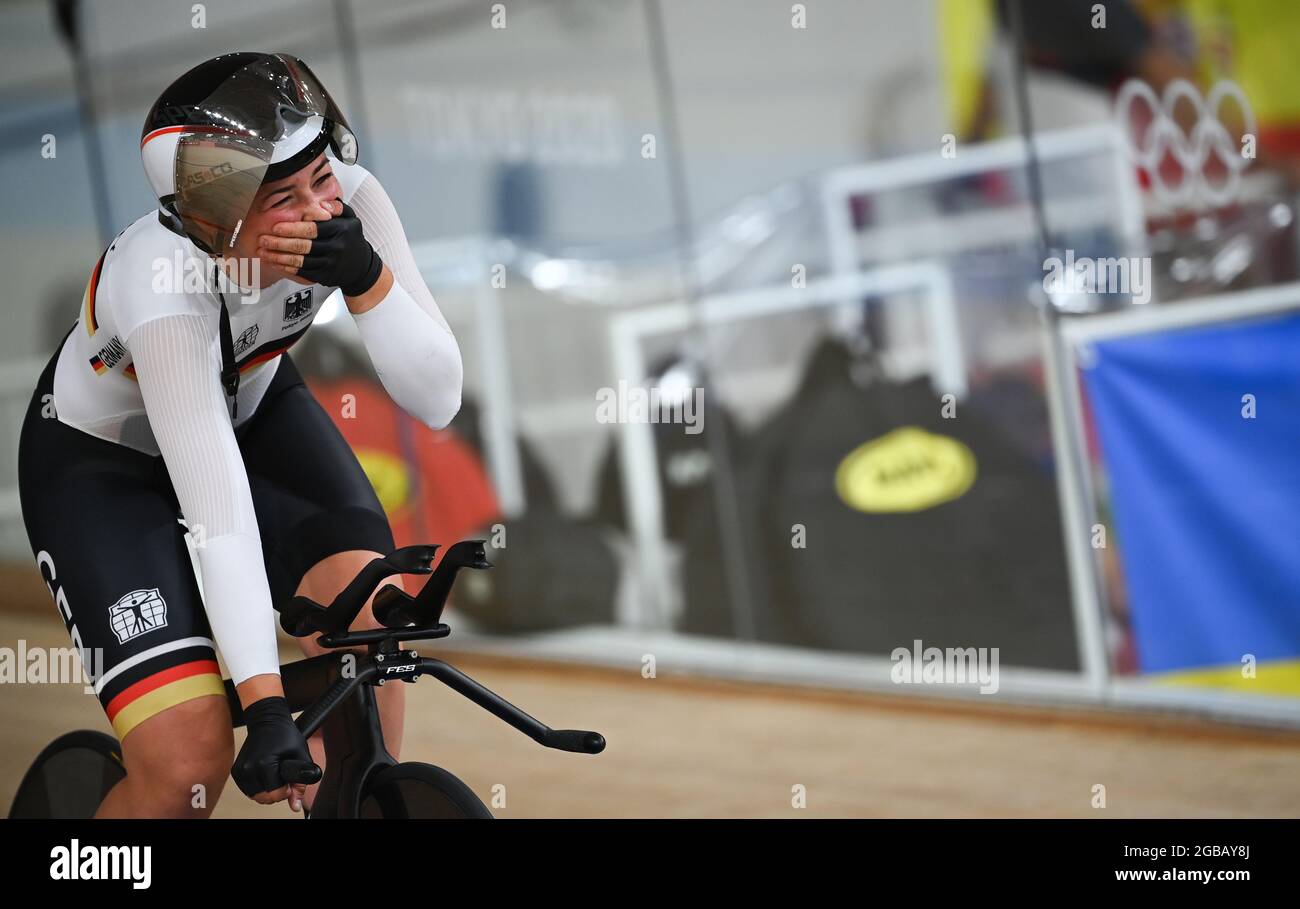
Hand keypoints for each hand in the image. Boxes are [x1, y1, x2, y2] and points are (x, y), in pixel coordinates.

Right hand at [231, 696, 320, 810]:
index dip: (287, 791)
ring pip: (255, 796)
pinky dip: (258, 787)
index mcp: (265, 763)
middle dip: (276, 793)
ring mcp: (240, 770)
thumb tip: (295, 806)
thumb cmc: (285, 735)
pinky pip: (248, 790)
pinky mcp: (236, 771)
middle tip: (282, 777)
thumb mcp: (300, 756)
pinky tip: (265, 775)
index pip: (275, 794)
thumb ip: (300, 783)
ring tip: (274, 775)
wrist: (267, 720)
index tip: (289, 780)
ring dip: (266, 791)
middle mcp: (249, 768)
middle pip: (264, 798)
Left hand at [259, 199, 382, 295]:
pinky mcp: (325, 276)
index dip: (293, 228)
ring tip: (264, 252)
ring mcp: (331, 264)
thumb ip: (338, 207)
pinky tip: (276, 263)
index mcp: (341, 230)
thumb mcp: (351, 218)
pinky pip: (303, 272)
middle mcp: (336, 247)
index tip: (276, 227)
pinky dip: (288, 268)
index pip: (314, 229)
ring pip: (301, 260)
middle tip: (263, 240)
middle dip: (281, 243)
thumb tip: (322, 204)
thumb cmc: (352, 239)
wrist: (362, 267)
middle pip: (304, 245)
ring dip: (280, 257)